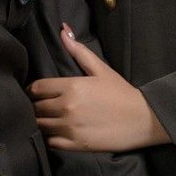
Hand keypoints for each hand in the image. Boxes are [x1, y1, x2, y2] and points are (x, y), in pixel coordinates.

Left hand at [30, 25, 170, 151]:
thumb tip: (63, 31)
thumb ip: (79, 51)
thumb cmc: (121, 93)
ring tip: (46, 118)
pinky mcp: (75, 145)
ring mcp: (70, 128)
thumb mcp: (101, 69)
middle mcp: (67, 107)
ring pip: (40, 125)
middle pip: (35, 107)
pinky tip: (55, 132)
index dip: (33, 89)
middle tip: (40, 105)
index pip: (37, 88)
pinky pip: (50, 142)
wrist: (143, 119)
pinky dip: (49, 138)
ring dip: (40, 121)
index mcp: (71, 87)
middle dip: (35, 105)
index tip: (36, 92)